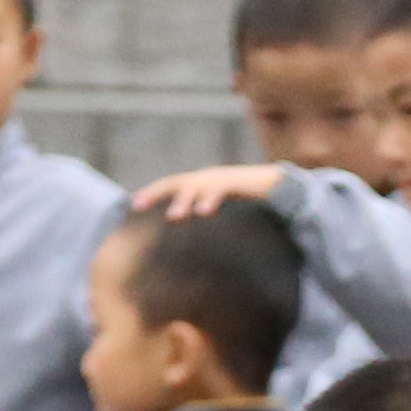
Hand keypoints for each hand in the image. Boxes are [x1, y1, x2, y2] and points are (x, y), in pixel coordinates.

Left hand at [133, 162, 290, 218]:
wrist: (276, 185)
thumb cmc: (246, 199)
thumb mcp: (220, 205)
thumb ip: (203, 213)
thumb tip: (188, 232)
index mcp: (200, 183)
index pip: (171, 185)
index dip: (152, 193)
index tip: (133, 203)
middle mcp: (206, 177)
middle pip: (176, 183)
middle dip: (157, 193)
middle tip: (139, 205)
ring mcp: (221, 178)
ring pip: (196, 187)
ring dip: (183, 201)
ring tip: (174, 217)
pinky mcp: (236, 182)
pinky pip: (220, 190)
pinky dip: (210, 200)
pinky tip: (203, 212)